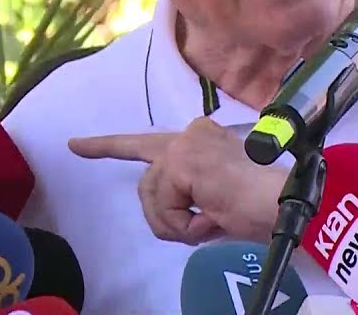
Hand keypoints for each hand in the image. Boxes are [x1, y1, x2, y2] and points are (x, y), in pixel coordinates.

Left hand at [69, 117, 287, 245]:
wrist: (283, 201)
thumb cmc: (261, 202)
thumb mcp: (215, 194)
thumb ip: (188, 191)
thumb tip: (168, 210)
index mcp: (201, 137)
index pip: (146, 142)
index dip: (107, 146)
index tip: (75, 145)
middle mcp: (191, 132)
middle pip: (149, 182)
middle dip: (164, 213)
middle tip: (201, 221)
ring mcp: (184, 145)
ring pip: (154, 198)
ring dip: (179, 223)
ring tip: (212, 222)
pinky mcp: (181, 163)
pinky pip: (165, 209)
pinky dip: (185, 225)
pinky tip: (212, 217)